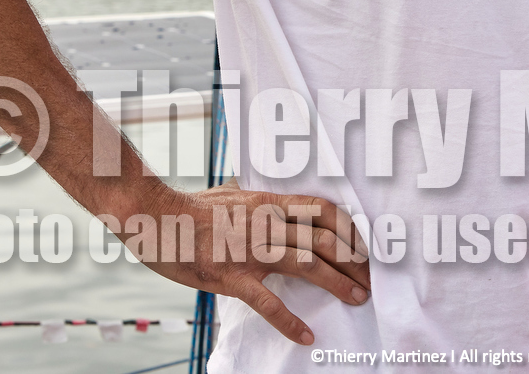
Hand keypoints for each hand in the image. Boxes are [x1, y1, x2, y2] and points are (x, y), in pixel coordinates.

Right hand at [128, 184, 370, 345]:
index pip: (323, 210)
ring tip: (358, 298)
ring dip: (338, 283)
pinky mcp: (233, 277)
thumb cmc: (193, 207)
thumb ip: (257, 198)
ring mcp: (251, 250)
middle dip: (353, 260)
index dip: (349, 229)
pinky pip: (267, 302)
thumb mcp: (232, 193)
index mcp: (270, 203)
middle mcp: (268, 224)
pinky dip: (289, 321)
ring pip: (307, 265)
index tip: (362, 247)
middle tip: (370, 278)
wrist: (158, 219)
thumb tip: (270, 198)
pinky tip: (306, 334)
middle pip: (324, 239)